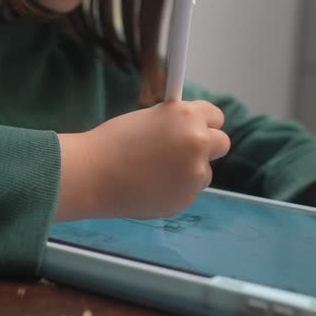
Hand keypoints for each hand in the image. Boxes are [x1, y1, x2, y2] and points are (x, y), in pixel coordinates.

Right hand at [56, 99, 229, 220]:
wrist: (93, 174)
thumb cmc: (114, 141)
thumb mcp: (150, 117)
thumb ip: (176, 122)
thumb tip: (190, 127)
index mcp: (188, 117)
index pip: (216, 116)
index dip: (204, 122)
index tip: (194, 127)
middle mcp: (198, 143)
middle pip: (222, 144)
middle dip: (206, 146)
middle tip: (182, 151)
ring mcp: (195, 174)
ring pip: (204, 171)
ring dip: (190, 171)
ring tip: (156, 171)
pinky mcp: (186, 199)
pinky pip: (188, 191)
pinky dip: (176, 189)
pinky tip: (150, 186)